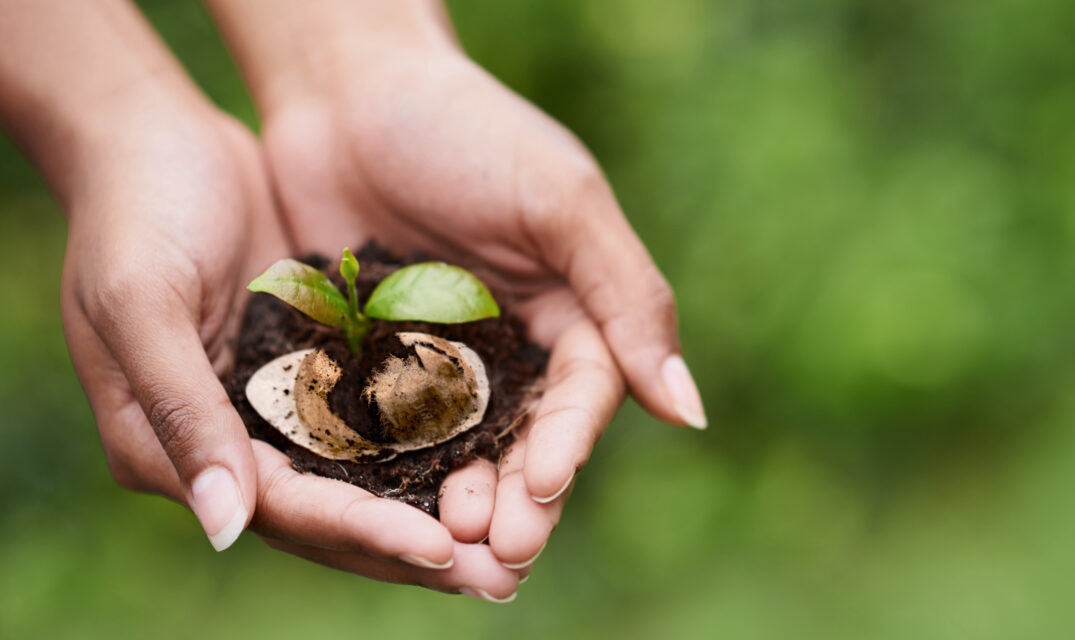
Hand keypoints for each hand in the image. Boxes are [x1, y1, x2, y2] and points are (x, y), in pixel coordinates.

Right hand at [58, 101, 523, 597]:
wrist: (153, 138)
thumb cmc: (132, 212)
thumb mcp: (140, 303)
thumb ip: (182, 412)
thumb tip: (227, 527)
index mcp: (172, 448)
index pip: (285, 509)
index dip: (364, 532)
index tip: (443, 549)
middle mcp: (232, 444)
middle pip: (336, 516)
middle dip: (420, 548)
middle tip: (505, 575)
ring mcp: (280, 408)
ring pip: (369, 479)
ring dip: (439, 507)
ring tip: (519, 533)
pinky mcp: (320, 368)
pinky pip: (384, 418)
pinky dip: (435, 441)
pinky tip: (498, 453)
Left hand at [259, 47, 706, 567]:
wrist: (345, 83)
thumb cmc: (464, 128)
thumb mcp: (560, 202)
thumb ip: (628, 298)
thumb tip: (690, 410)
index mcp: (572, 307)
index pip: (585, 394)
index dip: (567, 446)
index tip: (541, 488)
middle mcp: (513, 343)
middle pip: (525, 439)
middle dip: (516, 499)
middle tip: (496, 557)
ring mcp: (441, 356)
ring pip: (458, 449)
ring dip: (457, 502)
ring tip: (444, 551)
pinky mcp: (372, 361)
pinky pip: (385, 428)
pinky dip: (389, 474)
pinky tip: (377, 511)